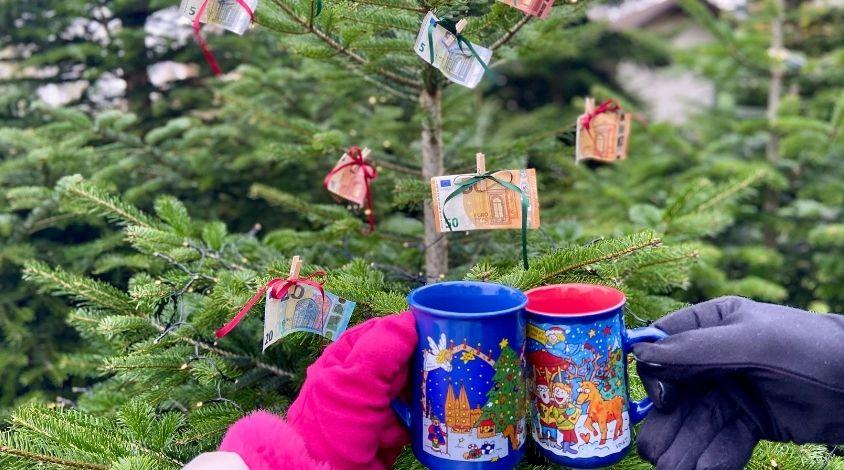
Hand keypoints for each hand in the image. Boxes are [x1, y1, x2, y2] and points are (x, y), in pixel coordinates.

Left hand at [285, 311, 416, 469]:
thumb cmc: (333, 427)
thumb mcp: (355, 382)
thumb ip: (381, 349)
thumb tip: (409, 320)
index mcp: (348, 356)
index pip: (385, 331)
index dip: (409, 332)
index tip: (434, 336)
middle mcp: (363, 377)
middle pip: (405, 360)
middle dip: (417, 372)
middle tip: (418, 383)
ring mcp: (377, 403)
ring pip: (414, 389)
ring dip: (415, 401)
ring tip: (401, 414)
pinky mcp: (390, 427)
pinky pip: (414, 417)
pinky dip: (413, 425)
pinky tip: (399, 435)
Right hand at [633, 296, 843, 469]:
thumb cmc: (807, 347)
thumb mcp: (750, 340)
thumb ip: (696, 348)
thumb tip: (640, 352)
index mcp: (711, 324)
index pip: (663, 344)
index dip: (654, 371)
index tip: (661, 399)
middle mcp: (713, 358)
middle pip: (675, 392)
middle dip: (666, 424)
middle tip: (657, 454)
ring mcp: (731, 391)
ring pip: (695, 422)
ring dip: (684, 447)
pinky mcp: (749, 422)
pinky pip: (722, 440)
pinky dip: (713, 457)